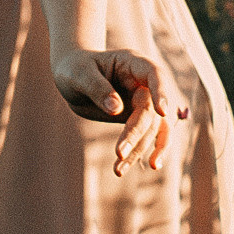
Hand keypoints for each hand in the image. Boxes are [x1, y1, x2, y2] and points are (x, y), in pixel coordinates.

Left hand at [53, 48, 175, 173]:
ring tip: (118, 170)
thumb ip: (97, 88)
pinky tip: (124, 168)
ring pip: (152, 128)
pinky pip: (144, 138)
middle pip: (151, 109)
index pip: (155, 73)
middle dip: (137, 132)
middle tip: (118, 153)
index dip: (162, 92)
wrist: (72, 77)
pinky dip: (136, 153)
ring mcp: (142, 102)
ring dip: (138, 150)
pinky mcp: (137, 119)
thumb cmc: (75, 68)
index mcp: (132, 63)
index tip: (162, 111)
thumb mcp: (79, 74)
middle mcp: (143, 83)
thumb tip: (116, 109)